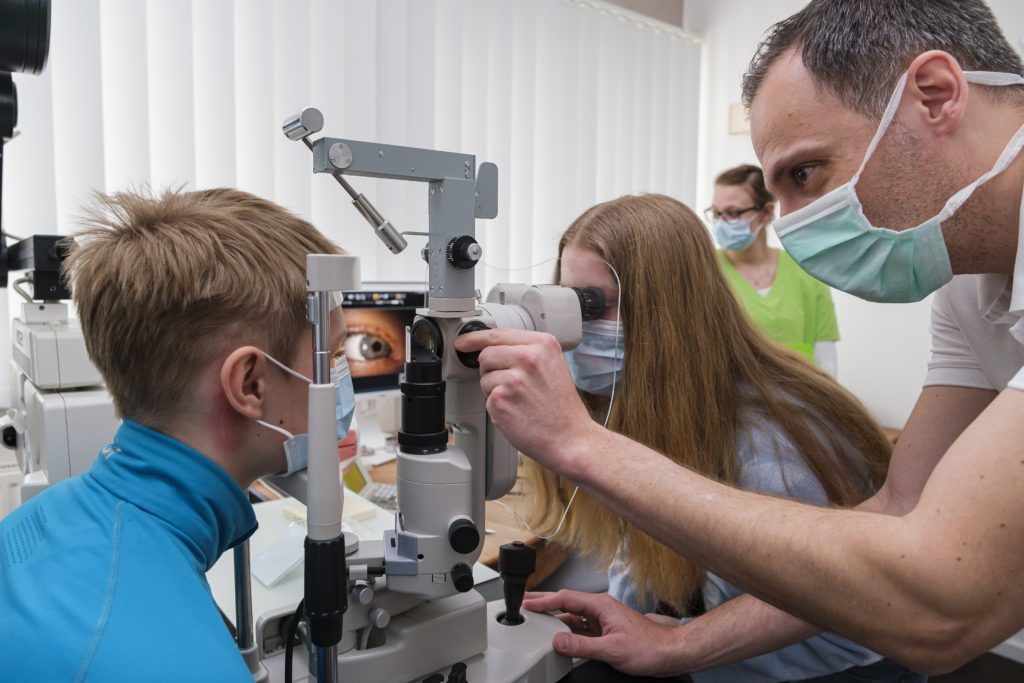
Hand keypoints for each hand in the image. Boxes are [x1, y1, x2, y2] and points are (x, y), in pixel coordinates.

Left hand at [454, 329, 594, 471]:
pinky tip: (517, 412)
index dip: (475, 338)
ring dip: (494, 390)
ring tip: (520, 401)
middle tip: (514, 387)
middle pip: (486, 355)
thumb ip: (525, 352)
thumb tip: (493, 349)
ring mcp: (513, 378)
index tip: (463, 343)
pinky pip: (486, 398)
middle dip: (492, 371)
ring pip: (484, 377)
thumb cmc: (561, 408)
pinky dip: (497, 408)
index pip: (498, 334)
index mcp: (543, 344)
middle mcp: (528, 357)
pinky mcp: (500, 399)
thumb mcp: (552, 366)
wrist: (570, 438)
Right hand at [522, 590, 688, 677]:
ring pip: (573, 616)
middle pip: (566, 603)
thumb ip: (582, 646)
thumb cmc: (649, 647)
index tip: (526, 602)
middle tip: (524, 603)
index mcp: (601, 605)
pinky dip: (567, 631)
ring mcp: (603, 619)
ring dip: (555, 619)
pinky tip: (559, 638)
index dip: (544, 601)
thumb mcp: (611, 649)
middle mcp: (601, 609)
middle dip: (544, 603)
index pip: (565, 599)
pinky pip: (581, 628)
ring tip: (536, 622)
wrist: (669, 654)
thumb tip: (557, 642)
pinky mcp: (606, 630)